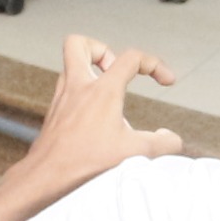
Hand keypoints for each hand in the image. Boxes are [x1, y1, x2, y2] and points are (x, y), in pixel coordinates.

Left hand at [12, 33, 182, 203]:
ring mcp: (62, 97)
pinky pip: (67, 87)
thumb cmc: (83, 162)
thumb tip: (172, 138)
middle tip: (115, 68)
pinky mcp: (54, 112)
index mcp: (102, 91)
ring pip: (70, 64)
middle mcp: (78, 87)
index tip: (165, 81)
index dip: (154, 64)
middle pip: (79, 44)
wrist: (47, 176)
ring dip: (90, 70)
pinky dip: (82, 92)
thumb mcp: (134, 152)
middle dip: (102, 49)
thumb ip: (162, 143)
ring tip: (107, 89)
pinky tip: (93, 113)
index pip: (131, 57)